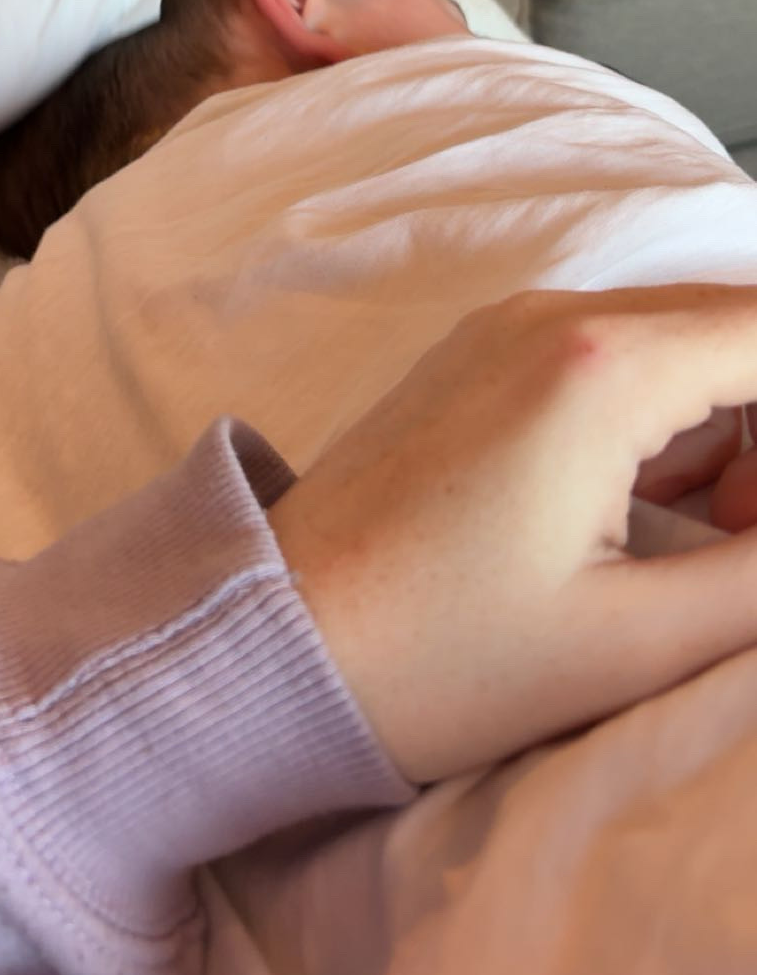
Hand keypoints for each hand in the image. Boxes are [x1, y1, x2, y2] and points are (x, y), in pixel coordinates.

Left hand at [269, 286, 756, 783]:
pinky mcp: (482, 363)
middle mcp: (556, 315)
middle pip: (741, 329)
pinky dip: (671, 425)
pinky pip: (619, 361)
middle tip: (742, 548)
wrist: (264, 643)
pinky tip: (659, 524)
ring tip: (713, 549)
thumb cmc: (436, 659)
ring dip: (732, 432)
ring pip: (686, 344)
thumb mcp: (637, 639)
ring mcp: (510, 331)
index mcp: (601, 364)